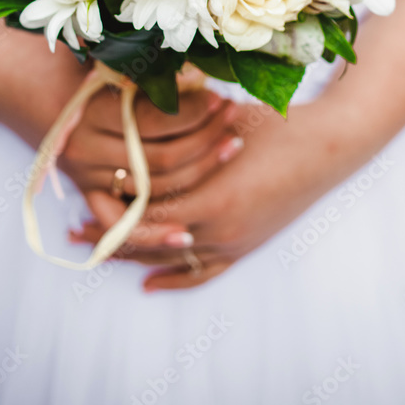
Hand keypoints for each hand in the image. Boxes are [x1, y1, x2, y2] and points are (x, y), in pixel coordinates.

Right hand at [59, 61, 243, 248]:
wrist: (37, 92)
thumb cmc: (81, 69)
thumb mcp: (109, 61)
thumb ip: (146, 70)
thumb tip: (199, 74)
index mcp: (92, 112)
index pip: (156, 121)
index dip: (194, 110)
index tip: (220, 97)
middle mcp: (87, 151)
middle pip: (161, 159)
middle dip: (205, 138)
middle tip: (235, 116)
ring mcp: (89, 179)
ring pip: (154, 190)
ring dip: (197, 172)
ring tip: (231, 145)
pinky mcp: (92, 197)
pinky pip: (123, 227)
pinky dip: (153, 234)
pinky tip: (185, 236)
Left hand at [71, 98, 335, 287]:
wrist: (328, 146)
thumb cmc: (277, 126)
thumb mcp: (225, 123)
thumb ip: (182, 134)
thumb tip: (136, 124)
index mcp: (212, 197)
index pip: (147, 215)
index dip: (113, 210)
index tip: (85, 198)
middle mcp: (220, 230)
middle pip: (150, 242)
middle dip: (110, 237)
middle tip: (76, 231)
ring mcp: (234, 243)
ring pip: (171, 260)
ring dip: (133, 257)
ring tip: (97, 252)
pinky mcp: (246, 247)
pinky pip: (203, 273)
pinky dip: (173, 278)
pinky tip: (148, 281)